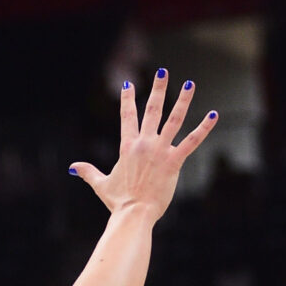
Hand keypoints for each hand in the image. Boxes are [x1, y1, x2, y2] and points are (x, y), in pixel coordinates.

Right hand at [72, 70, 217, 217]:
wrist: (133, 213)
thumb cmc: (118, 202)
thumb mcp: (101, 184)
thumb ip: (88, 172)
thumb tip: (72, 167)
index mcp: (127, 146)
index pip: (127, 116)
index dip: (127, 98)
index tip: (128, 84)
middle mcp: (144, 144)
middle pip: (152, 109)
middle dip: (158, 89)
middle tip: (162, 71)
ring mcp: (160, 151)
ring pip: (174, 119)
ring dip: (183, 100)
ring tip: (190, 84)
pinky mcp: (174, 162)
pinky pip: (191, 141)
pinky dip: (203, 128)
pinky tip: (213, 115)